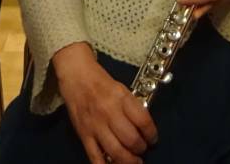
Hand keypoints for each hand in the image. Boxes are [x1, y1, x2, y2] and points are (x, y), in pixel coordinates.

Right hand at [52, 43, 157, 163]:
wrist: (76, 75)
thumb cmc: (101, 82)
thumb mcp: (122, 89)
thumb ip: (132, 107)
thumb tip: (144, 128)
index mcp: (121, 98)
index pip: (143, 121)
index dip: (152, 134)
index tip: (153, 139)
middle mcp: (109, 112)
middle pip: (131, 139)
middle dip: (141, 149)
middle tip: (143, 150)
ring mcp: (96, 125)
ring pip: (116, 152)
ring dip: (129, 160)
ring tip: (134, 161)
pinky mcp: (84, 135)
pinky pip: (95, 157)